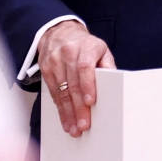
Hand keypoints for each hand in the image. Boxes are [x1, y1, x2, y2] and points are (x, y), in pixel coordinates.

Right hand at [38, 20, 115, 136]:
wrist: (59, 33)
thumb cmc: (85, 45)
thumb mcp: (100, 49)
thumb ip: (107, 65)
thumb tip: (115, 82)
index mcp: (85, 46)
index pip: (85, 66)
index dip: (87, 85)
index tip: (90, 101)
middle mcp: (68, 52)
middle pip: (73, 83)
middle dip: (78, 106)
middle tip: (84, 123)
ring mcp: (55, 61)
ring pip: (62, 91)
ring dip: (68, 112)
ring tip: (74, 127)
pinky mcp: (46, 69)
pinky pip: (53, 93)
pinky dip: (60, 109)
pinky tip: (65, 119)